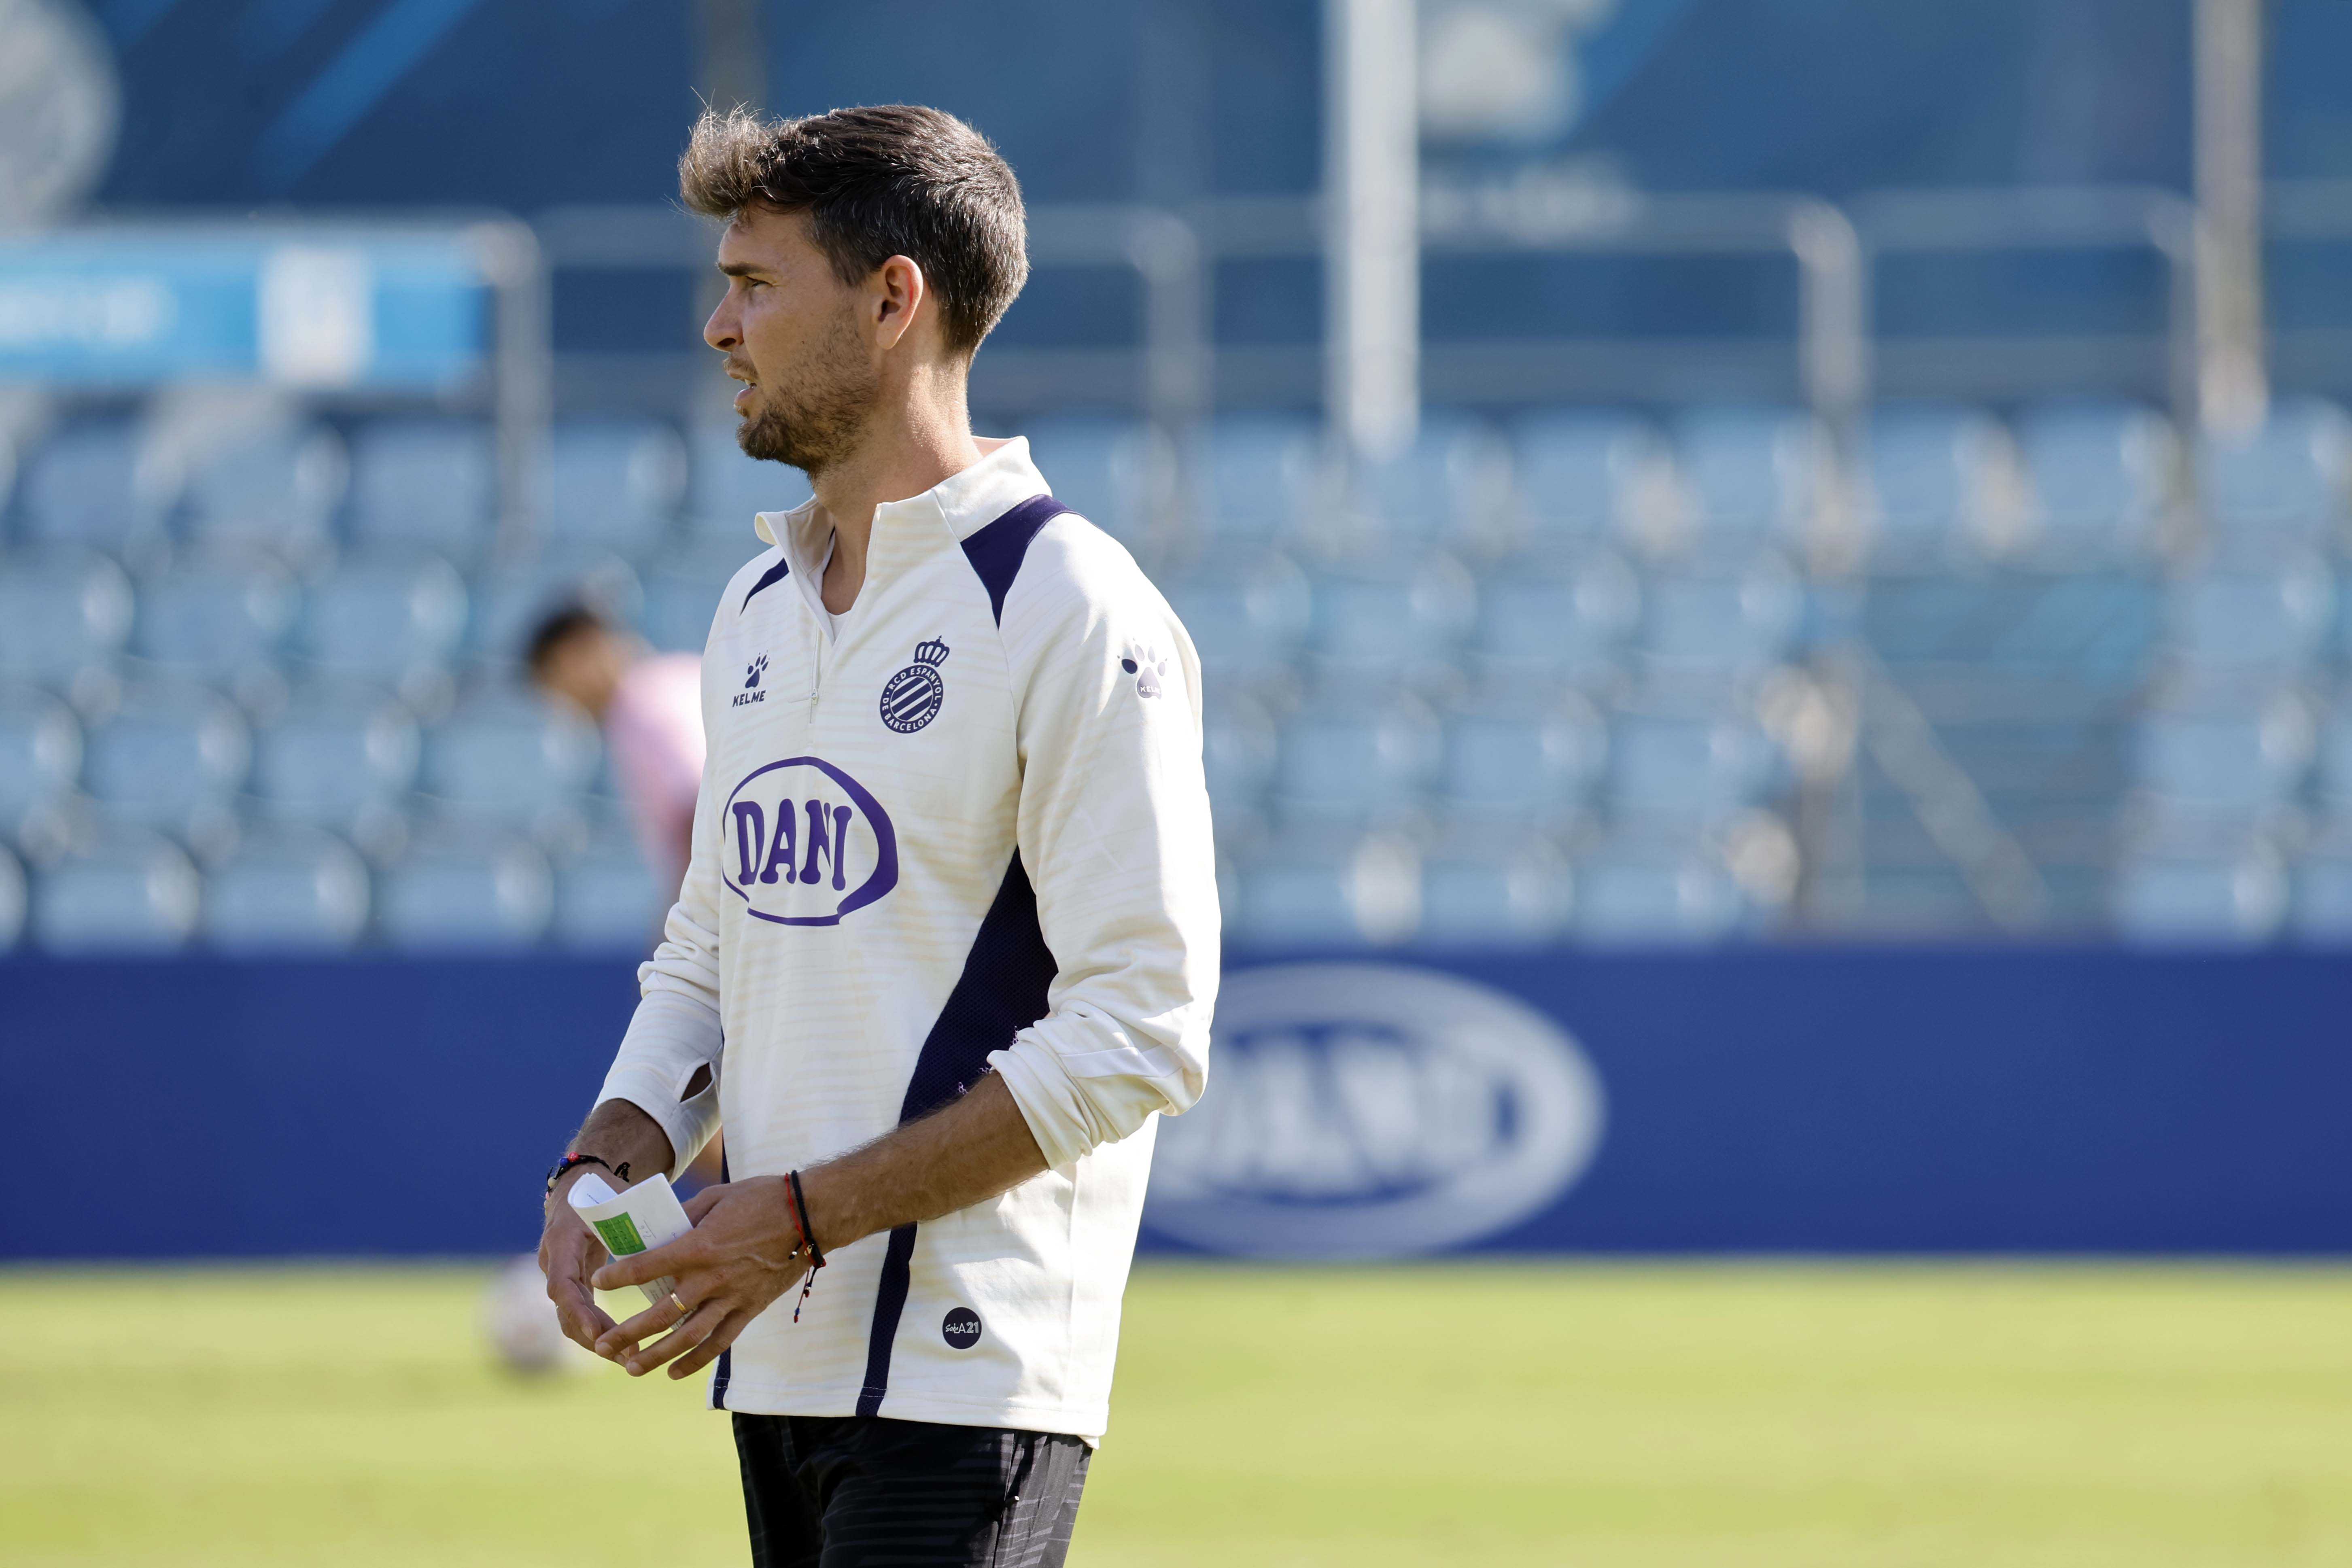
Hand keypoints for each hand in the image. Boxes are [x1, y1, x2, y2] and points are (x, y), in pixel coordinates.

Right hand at [538, 1167, 618, 1352]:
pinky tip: (626, 1348)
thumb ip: (635, 1222)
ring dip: (599, 1342)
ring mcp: (559, 1274)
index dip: (579, 1311)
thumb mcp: (616, 1200)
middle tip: (626, 1356)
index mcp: (562, 1240)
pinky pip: (579, 1315)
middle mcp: (553, 1261)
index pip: (562, 1285)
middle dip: (595, 1337)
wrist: (580, 1183)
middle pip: (566, 1312)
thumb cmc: (604, 1189)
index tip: (598, 1333)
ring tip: (631, 1360)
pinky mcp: (571, 1283)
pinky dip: (599, 1332)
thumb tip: (676, 1245)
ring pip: (570, 1320)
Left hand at [592, 1178, 806, 1379]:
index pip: (647, 1267)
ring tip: (631, 1368)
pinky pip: (720, 1342)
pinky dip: (696, 1361)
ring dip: (657, 1356)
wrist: (809, 1216)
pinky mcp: (750, 1309)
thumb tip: (659, 1231)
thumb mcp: (716, 1198)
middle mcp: (711, 1279)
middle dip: (628, 1333)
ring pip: (688, 1337)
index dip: (618, 1277)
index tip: (598, 1282)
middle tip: (601, 1346)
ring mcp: (732, 1298)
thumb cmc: (761, 1198)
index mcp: (698, 1247)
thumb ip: (685, 1217)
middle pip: (661, 1315)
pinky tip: (674, 1373)